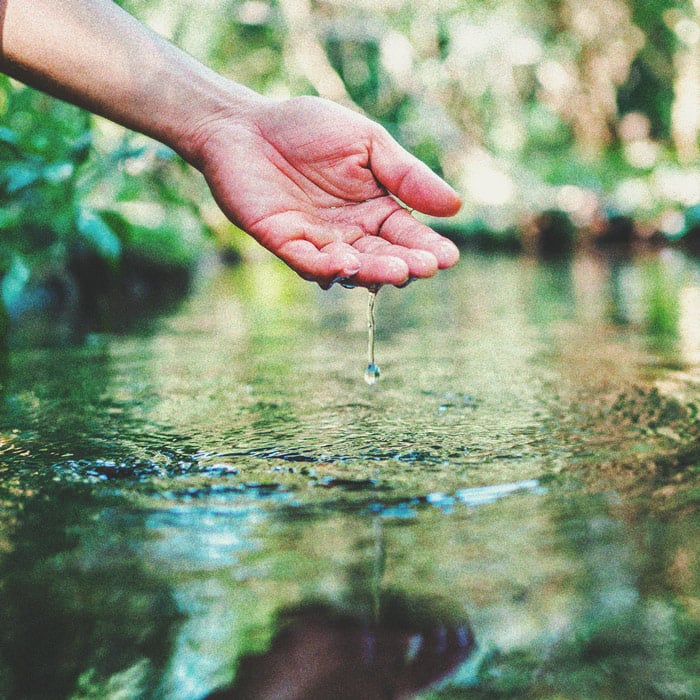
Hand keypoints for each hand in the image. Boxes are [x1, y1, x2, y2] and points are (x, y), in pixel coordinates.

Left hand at [194, 95, 461, 287]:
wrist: (248, 123)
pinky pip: (307, 261)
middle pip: (382, 256)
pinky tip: (347, 265)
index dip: (427, 247)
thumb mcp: (367, 142)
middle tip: (425, 267)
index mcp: (374, 209)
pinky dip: (326, 267)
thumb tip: (455, 207)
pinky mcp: (283, 242)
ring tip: (397, 271)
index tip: (448, 257)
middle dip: (404, 263)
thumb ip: (405, 175)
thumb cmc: (308, 128)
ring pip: (349, 265)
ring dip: (373, 271)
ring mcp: (317, 241)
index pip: (406, 234)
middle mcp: (349, 233)